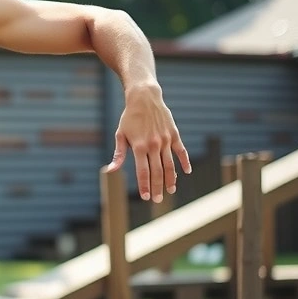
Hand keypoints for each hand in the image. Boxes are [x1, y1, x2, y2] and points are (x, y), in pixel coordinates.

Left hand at [106, 84, 191, 201]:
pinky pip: (181, 151)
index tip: (145, 197)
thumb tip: (110, 170)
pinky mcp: (174, 135)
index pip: (143, 172)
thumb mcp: (120, 135)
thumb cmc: (129, 118)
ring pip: (170, 164)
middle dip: (157, 187)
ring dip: (171, 179)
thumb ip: (119, 154)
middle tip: (158, 200)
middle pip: (157, 171)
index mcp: (139, 146)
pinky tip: (187, 172)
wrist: (144, 98)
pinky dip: (185, 162)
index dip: (145, 186)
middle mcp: (153, 145)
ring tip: (171, 190)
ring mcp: (165, 140)